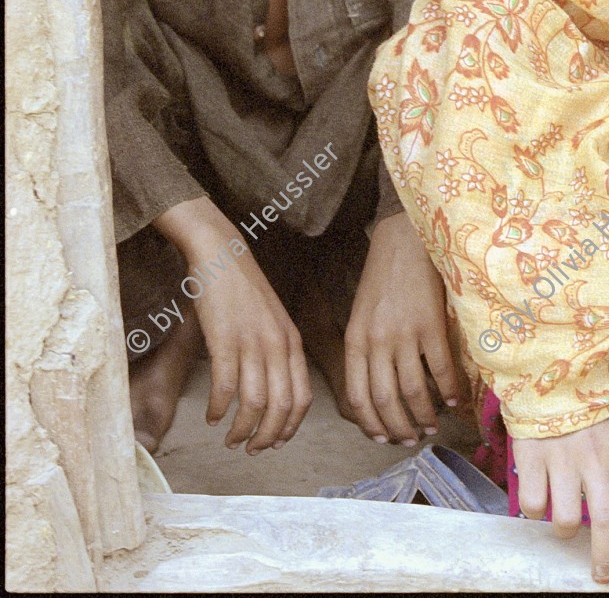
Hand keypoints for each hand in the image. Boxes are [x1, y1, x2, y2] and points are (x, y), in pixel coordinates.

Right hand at [155, 197, 312, 452]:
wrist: (222, 254)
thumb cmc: (244, 290)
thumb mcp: (273, 320)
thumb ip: (277, 352)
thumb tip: (272, 393)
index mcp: (292, 341)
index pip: (302, 398)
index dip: (289, 428)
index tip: (275, 443)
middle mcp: (277, 345)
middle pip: (280, 407)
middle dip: (266, 437)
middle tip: (250, 450)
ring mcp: (252, 343)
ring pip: (253, 404)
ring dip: (241, 430)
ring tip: (229, 439)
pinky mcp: (225, 340)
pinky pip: (225, 388)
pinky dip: (219, 410)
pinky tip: (211, 416)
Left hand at [344, 212, 466, 443]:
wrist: (405, 239)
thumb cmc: (383, 277)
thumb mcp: (361, 314)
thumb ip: (365, 349)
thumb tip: (379, 390)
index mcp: (355, 340)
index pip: (358, 398)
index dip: (371, 425)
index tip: (383, 439)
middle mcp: (377, 341)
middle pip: (386, 401)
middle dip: (399, 428)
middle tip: (412, 439)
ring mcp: (405, 333)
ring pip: (414, 392)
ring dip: (424, 416)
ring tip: (432, 425)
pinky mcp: (431, 323)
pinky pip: (442, 369)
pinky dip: (450, 391)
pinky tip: (455, 400)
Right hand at [514, 417, 608, 586]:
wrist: (553, 381)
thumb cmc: (588, 423)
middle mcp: (595, 459)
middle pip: (606, 525)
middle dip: (604, 560)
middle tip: (599, 576)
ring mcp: (563, 458)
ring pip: (567, 521)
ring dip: (564, 531)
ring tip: (562, 517)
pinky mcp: (532, 456)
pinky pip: (533, 505)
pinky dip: (535, 510)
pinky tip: (540, 493)